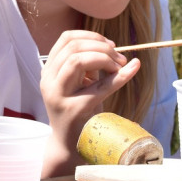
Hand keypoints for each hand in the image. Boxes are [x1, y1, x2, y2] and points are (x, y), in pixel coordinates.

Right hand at [39, 30, 139, 175]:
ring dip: (105, 58)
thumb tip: (111, 47)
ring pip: (78, 60)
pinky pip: (99, 86)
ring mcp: (59, 95)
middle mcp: (48, 81)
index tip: (110, 44)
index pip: (65, 39)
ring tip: (120, 67)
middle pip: (73, 47)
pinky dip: (119, 76)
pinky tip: (132, 69)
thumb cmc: (78, 112)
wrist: (70, 145)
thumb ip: (87, 66)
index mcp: (49, 71)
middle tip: (120, 58)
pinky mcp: (75, 109)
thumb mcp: (79, 84)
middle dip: (102, 47)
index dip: (91, 36)